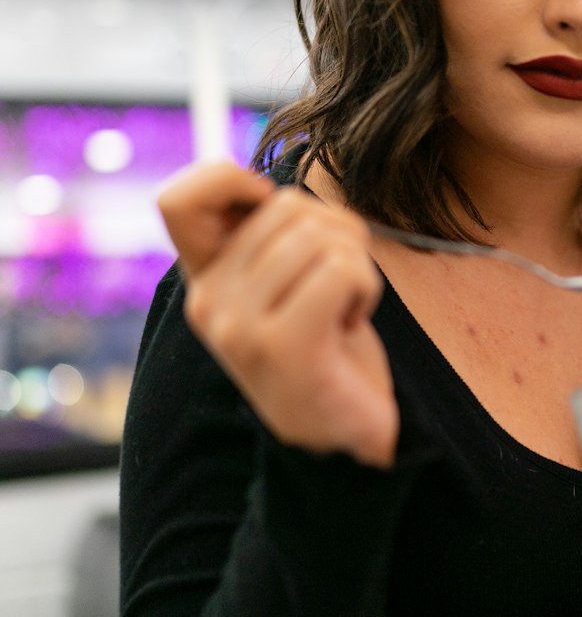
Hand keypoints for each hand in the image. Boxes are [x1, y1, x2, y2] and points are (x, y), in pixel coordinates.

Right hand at [158, 162, 398, 466]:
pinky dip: (367, 289)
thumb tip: (262, 183)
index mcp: (206, 281)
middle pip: (287, 206)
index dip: (228, 178)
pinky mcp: (282, 346)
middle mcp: (209, 302)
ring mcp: (239, 326)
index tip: (272, 210)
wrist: (345, 438)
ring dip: (356, 266)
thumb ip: (273, 236)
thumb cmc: (328, 350)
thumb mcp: (289, 284)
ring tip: (343, 311)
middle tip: (338, 288)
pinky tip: (351, 325)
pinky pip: (342, 270)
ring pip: (320, 237)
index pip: (179, 199)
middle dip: (335, 234)